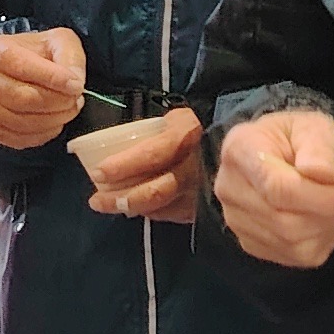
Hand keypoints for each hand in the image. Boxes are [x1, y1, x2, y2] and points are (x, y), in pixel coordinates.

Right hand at [0, 27, 87, 150]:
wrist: (16, 70)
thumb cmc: (38, 54)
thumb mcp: (57, 41)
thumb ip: (69, 57)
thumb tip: (74, 83)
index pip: (22, 67)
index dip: (53, 79)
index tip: (77, 85)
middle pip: (24, 98)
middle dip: (59, 102)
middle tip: (76, 98)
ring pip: (25, 121)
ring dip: (56, 118)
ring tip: (69, 107)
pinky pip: (22, 139)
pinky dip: (45, 133)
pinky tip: (54, 120)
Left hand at [72, 107, 203, 223]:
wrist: (237, 142)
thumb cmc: (199, 126)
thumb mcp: (177, 119)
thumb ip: (153, 133)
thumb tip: (116, 146)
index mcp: (186, 135)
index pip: (152, 154)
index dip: (124, 165)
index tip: (98, 172)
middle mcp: (196, 166)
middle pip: (155, 190)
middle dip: (121, 198)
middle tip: (97, 201)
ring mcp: (203, 190)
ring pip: (162, 207)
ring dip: (132, 208)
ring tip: (108, 205)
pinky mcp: (207, 206)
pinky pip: (173, 213)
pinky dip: (152, 212)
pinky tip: (137, 208)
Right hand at [211, 108, 333, 265]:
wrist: (281, 152)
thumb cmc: (298, 138)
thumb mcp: (315, 127)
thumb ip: (319, 148)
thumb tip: (321, 173)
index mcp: (240, 151)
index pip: (277, 188)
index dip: (322, 199)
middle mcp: (229, 188)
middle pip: (285, 221)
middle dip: (331, 214)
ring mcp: (236, 220)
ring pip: (293, 242)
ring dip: (329, 227)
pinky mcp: (251, 243)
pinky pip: (296, 255)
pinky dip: (321, 240)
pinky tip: (323, 218)